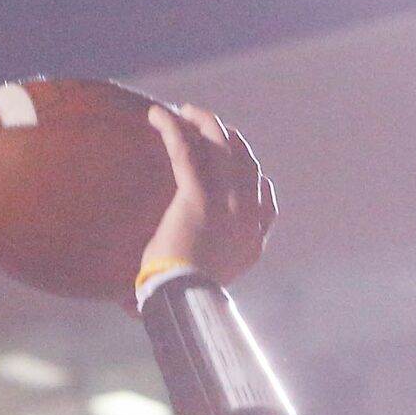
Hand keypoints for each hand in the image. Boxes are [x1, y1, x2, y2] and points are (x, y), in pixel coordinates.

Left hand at [141, 103, 275, 288]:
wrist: (181, 303)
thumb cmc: (180, 301)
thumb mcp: (197, 286)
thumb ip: (194, 272)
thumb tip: (151, 291)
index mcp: (255, 238)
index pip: (264, 193)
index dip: (248, 169)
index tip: (231, 159)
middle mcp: (249, 215)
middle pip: (244, 159)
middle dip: (226, 136)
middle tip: (203, 124)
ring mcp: (229, 202)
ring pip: (220, 145)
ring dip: (203, 121)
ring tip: (184, 111)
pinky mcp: (199, 195)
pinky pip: (185, 149)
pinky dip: (171, 128)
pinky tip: (156, 115)